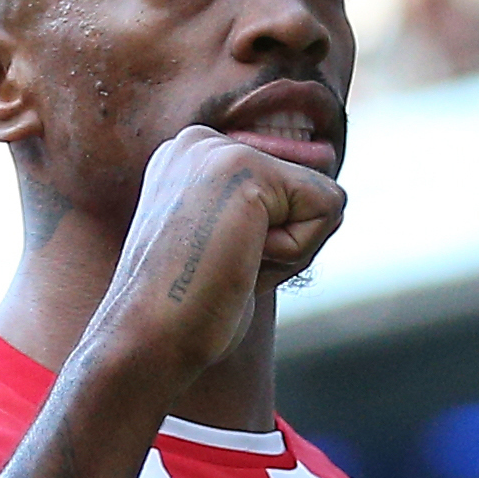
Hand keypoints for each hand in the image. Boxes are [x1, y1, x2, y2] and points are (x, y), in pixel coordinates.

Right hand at [86, 125, 345, 389]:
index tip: (215, 261)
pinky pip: (328, 206)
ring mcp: (218, 149)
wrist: (149, 334)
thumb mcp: (228, 244)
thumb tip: (329, 176)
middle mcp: (200, 142)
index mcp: (190, 159)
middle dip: (287, 242)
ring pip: (322, 198)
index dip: (271, 242)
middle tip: (225, 265)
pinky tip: (243, 257)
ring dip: (293, 249)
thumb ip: (269, 209)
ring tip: (232, 262)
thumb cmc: (189, 307)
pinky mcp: (245, 166)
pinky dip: (300, 249)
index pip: (285, 192)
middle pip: (307, 190)